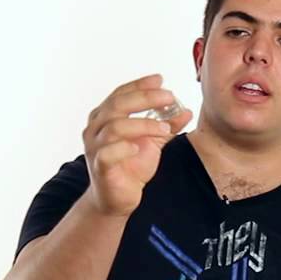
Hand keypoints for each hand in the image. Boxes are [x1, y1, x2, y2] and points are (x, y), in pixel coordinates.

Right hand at [81, 72, 192, 217]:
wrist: (117, 199)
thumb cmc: (130, 167)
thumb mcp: (152, 143)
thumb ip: (166, 125)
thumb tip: (185, 110)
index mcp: (105, 117)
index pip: (121, 94)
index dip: (140, 85)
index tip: (160, 80)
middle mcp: (96, 128)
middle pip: (117, 104)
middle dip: (145, 98)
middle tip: (169, 97)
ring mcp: (95, 147)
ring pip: (114, 127)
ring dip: (143, 124)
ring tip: (164, 128)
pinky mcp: (99, 167)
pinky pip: (107, 153)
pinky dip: (123, 148)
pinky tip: (138, 148)